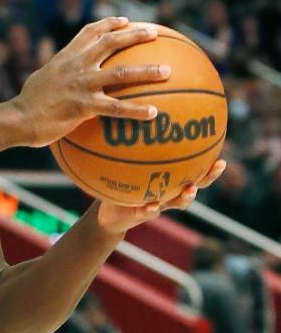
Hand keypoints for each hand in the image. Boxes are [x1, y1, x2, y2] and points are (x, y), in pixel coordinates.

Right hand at [14, 17, 168, 147]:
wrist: (18, 118)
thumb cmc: (27, 103)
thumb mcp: (41, 78)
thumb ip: (57, 73)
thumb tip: (65, 78)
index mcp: (65, 57)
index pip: (89, 32)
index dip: (108, 24)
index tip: (125, 20)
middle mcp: (76, 65)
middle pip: (110, 43)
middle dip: (134, 35)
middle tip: (155, 33)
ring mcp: (81, 84)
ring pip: (121, 73)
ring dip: (147, 71)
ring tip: (167, 72)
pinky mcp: (84, 106)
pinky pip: (116, 108)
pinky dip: (136, 110)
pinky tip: (154, 113)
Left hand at [97, 160, 225, 235]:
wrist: (110, 212)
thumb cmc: (123, 183)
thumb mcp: (129, 163)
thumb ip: (137, 149)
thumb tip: (143, 119)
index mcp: (170, 181)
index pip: (194, 173)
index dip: (209, 168)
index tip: (222, 158)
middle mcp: (168, 193)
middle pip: (194, 186)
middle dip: (207, 177)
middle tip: (218, 166)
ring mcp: (157, 204)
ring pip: (176, 203)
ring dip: (185, 197)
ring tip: (189, 190)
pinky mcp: (140, 214)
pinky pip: (148, 212)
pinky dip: (151, 210)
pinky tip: (152, 206)